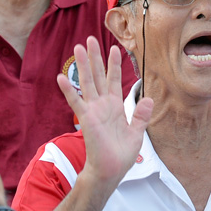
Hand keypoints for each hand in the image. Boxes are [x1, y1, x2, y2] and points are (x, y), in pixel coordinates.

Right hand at [58, 37, 153, 189]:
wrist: (111, 171)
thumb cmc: (120, 155)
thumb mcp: (136, 133)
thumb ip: (141, 115)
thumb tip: (149, 99)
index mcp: (114, 106)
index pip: (113, 80)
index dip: (114, 64)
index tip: (115, 48)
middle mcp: (102, 105)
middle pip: (98, 75)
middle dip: (95, 57)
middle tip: (90, 39)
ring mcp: (93, 110)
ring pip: (87, 82)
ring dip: (83, 65)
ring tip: (78, 47)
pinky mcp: (86, 119)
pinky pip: (76, 102)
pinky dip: (69, 90)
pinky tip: (61, 77)